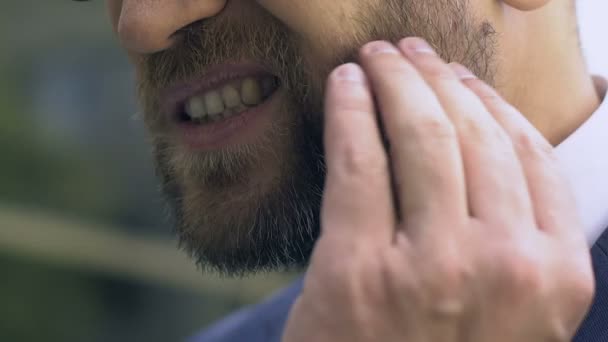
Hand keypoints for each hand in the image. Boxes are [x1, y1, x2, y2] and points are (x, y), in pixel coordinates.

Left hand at [282, 38, 594, 341]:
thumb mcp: (508, 314)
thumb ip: (514, 241)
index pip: (530, 155)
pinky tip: (345, 83)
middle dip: (439, 77)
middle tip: (412, 51)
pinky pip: (357, 161)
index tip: (461, 77)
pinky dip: (350, 109)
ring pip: (420, 134)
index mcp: (554, 277)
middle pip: (475, 134)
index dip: (490, 102)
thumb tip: (490, 149)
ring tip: (379, 56)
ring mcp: (430, 268)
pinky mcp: (356, 270)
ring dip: (398, 79)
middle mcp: (504, 266)